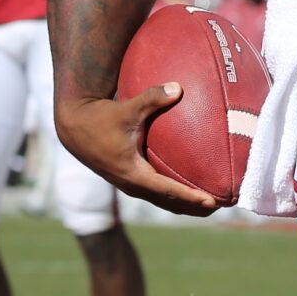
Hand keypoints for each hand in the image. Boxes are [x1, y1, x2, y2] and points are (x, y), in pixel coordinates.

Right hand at [55, 84, 220, 216]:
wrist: (74, 128)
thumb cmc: (100, 117)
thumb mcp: (126, 108)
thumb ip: (152, 98)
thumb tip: (178, 87)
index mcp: (133, 173)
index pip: (168, 190)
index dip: (191, 196)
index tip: (212, 201)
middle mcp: (132, 184)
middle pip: (169, 203)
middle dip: (195, 208)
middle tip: (222, 206)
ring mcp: (129, 184)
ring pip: (163, 202)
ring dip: (186, 206)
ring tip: (211, 205)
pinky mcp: (128, 179)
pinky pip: (156, 193)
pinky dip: (174, 195)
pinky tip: (190, 189)